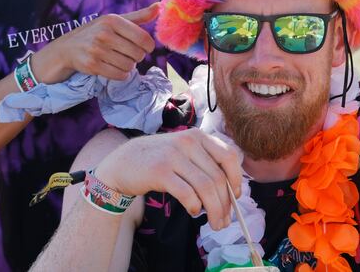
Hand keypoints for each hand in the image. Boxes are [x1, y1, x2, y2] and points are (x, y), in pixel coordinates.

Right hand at [33, 3, 159, 81]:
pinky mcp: (92, 65)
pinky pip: (119, 75)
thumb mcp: (115, 21)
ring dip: (127, 66)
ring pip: (129, 66)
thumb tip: (159, 7)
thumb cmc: (95, 33)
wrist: (67, 48)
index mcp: (113, 20)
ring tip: (118, 60)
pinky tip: (114, 68)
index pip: (144, 39)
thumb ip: (138, 16)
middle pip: (138, 54)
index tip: (144, 47)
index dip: (149, 47)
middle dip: (136, 57)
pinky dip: (121, 74)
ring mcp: (97, 50)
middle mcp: (104, 33)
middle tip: (127, 54)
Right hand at [93, 128, 242, 230]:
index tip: (236, 196)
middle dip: (225, 204)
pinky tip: (193, 211)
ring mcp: (173, 156)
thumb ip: (205, 162)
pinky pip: (187, 193)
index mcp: (198, 136)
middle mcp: (187, 142)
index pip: (229, 156)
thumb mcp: (183, 151)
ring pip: (206, 187)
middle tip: (225, 220)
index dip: (237, 179)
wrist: (122, 162)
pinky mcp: (160, 171)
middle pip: (218, 178)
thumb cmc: (158, 160)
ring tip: (215, 223)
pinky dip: (194, 206)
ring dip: (214, 210)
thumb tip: (232, 191)